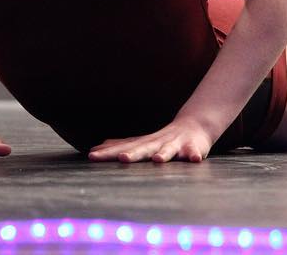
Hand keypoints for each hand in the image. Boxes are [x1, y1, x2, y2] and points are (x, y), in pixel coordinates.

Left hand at [87, 117, 213, 162]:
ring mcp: (175, 145)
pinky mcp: (193, 148)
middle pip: (143, 149)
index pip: (123, 148)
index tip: (92, 156)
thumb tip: (97, 147)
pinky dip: (194, 155)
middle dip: (133, 154)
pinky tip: (194, 159)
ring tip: (158, 160)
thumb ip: (121, 145)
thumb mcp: (142, 142)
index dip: (108, 153)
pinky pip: (194, 152)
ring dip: (164, 154)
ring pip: (169, 150)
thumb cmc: (164, 139)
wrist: (195, 126)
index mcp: (144, 144)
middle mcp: (157, 143)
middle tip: (122, 158)